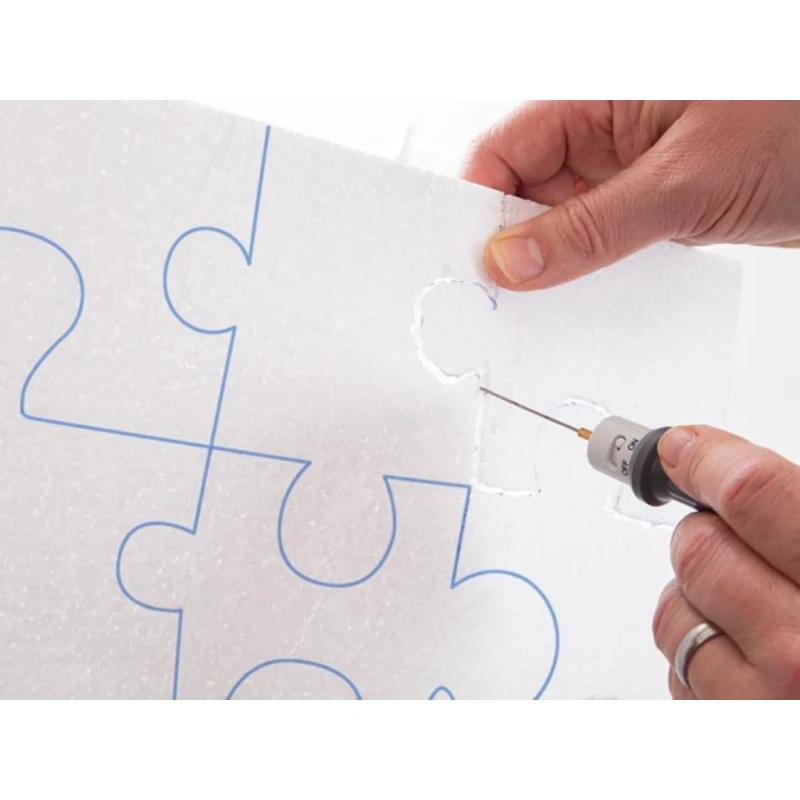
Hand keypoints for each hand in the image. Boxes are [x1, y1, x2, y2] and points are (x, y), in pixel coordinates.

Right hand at [463, 101, 799, 289]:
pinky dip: (588, 272)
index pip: (503, 151)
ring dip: (551, 264)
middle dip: (510, 244)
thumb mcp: (686, 179)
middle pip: (522, 192)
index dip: (477, 206)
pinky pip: (598, 242)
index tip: (472, 261)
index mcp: (597, 96)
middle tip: (504, 296)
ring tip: (546, 304)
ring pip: (558, 223)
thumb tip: (513, 260)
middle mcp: (603, 133)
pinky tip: (587, 297)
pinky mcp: (650, 206)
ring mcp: (625, 172)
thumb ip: (593, 225)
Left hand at [652, 425, 799, 698]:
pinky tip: (748, 663)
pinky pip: (677, 671)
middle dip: (706, 535)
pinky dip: (700, 656)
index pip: (755, 494)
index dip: (708, 461)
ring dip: (696, 601)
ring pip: (674, 611)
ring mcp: (765, 701)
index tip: (685, 450)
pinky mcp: (726, 735)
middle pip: (700, 548)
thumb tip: (730, 471)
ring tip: (751, 614)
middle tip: (733, 541)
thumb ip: (798, 516)